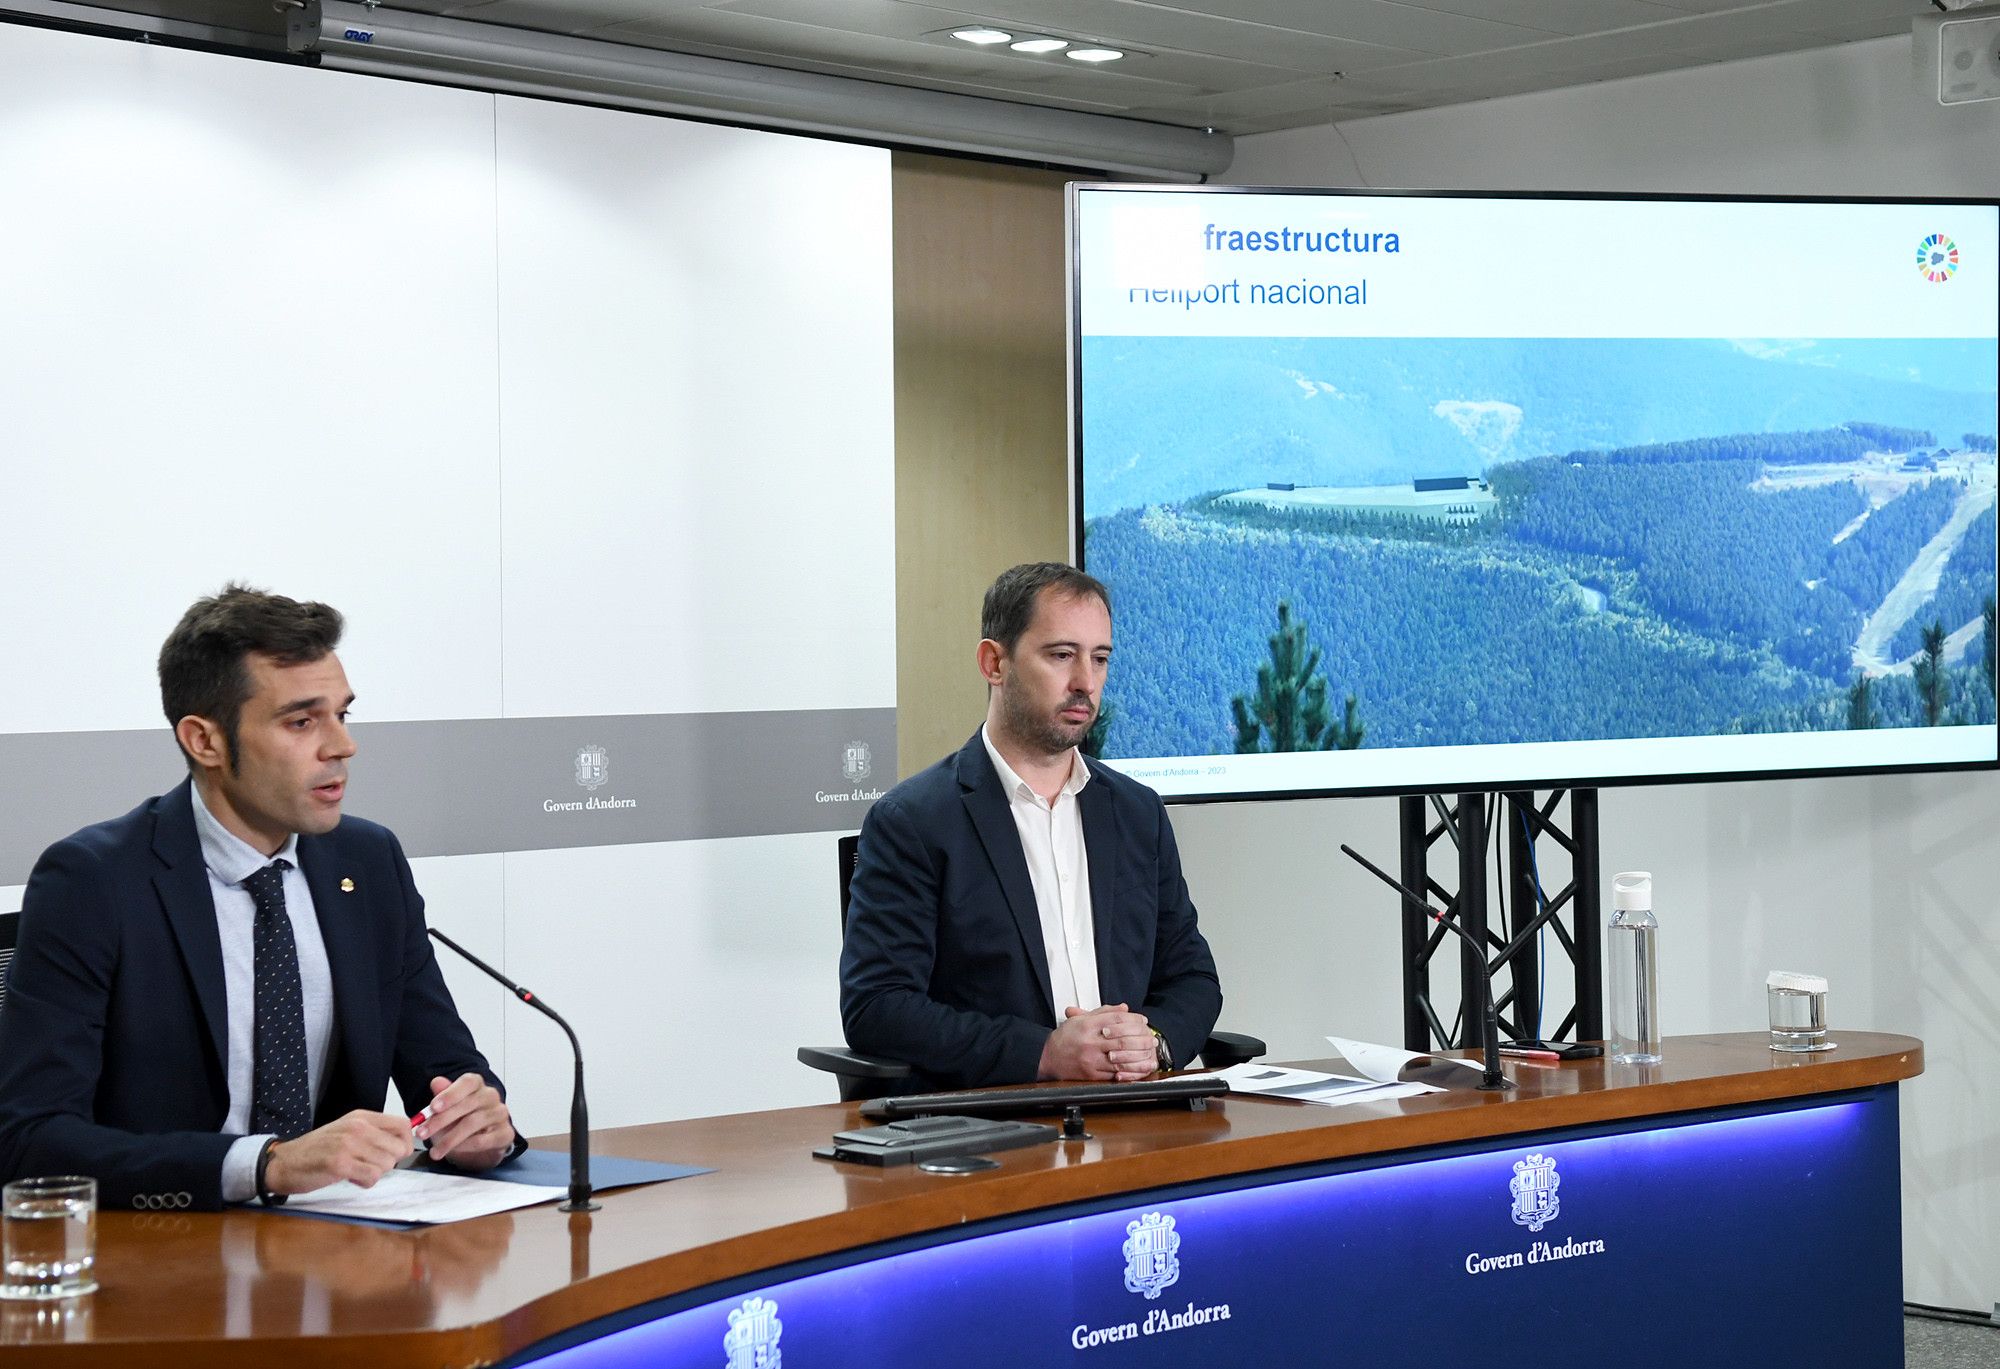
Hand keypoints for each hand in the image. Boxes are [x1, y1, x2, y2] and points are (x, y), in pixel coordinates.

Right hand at [263, 1110, 411, 1193]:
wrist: (285, 1162)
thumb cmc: (318, 1149)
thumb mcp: (347, 1131)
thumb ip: (374, 1134)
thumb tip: (405, 1144)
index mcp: (362, 1117)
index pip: (403, 1125)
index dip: (406, 1142)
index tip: (394, 1153)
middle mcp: (358, 1127)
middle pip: (399, 1148)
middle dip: (389, 1162)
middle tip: (369, 1165)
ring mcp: (348, 1145)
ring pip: (387, 1164)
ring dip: (374, 1173)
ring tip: (355, 1170)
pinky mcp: (340, 1164)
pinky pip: (372, 1177)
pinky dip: (365, 1182)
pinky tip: (350, 1177)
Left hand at [416, 1073, 514, 1167]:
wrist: (482, 1141)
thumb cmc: (462, 1119)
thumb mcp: (447, 1109)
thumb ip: (442, 1096)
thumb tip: (436, 1082)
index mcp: (477, 1085)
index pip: (467, 1082)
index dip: (450, 1094)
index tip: (433, 1107)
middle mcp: (491, 1096)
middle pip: (468, 1104)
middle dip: (441, 1120)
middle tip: (422, 1133)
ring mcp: (500, 1114)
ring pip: (473, 1123)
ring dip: (450, 1138)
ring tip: (435, 1150)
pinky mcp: (506, 1133)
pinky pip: (484, 1140)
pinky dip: (465, 1147)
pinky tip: (453, 1152)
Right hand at [1039, 1004, 1156, 1081]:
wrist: (1049, 1058)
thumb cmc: (1065, 1037)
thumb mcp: (1082, 1019)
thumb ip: (1103, 1013)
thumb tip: (1124, 1008)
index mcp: (1087, 1025)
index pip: (1115, 1020)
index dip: (1133, 1019)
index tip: (1143, 1020)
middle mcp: (1089, 1042)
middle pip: (1121, 1040)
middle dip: (1140, 1040)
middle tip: (1152, 1039)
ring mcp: (1091, 1060)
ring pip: (1120, 1059)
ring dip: (1139, 1057)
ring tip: (1150, 1054)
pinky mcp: (1091, 1074)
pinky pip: (1114, 1073)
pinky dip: (1129, 1071)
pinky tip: (1138, 1068)